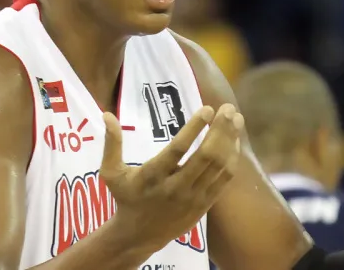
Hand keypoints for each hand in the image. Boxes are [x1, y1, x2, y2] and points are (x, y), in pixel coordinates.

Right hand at [100, 103, 243, 253]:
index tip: (207, 109)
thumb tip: (107, 114)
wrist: (139, 235)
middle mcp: (176, 187)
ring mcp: (193, 197)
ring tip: (236, 118)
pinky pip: (224, 179)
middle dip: (220, 130)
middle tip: (227, 108)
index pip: (178, 150)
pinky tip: (234, 140)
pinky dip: (231, 158)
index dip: (194, 128)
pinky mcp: (205, 204)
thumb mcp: (111, 172)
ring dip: (230, 140)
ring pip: (218, 166)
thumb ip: (112, 144)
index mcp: (153, 176)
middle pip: (206, 156)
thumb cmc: (126, 197)